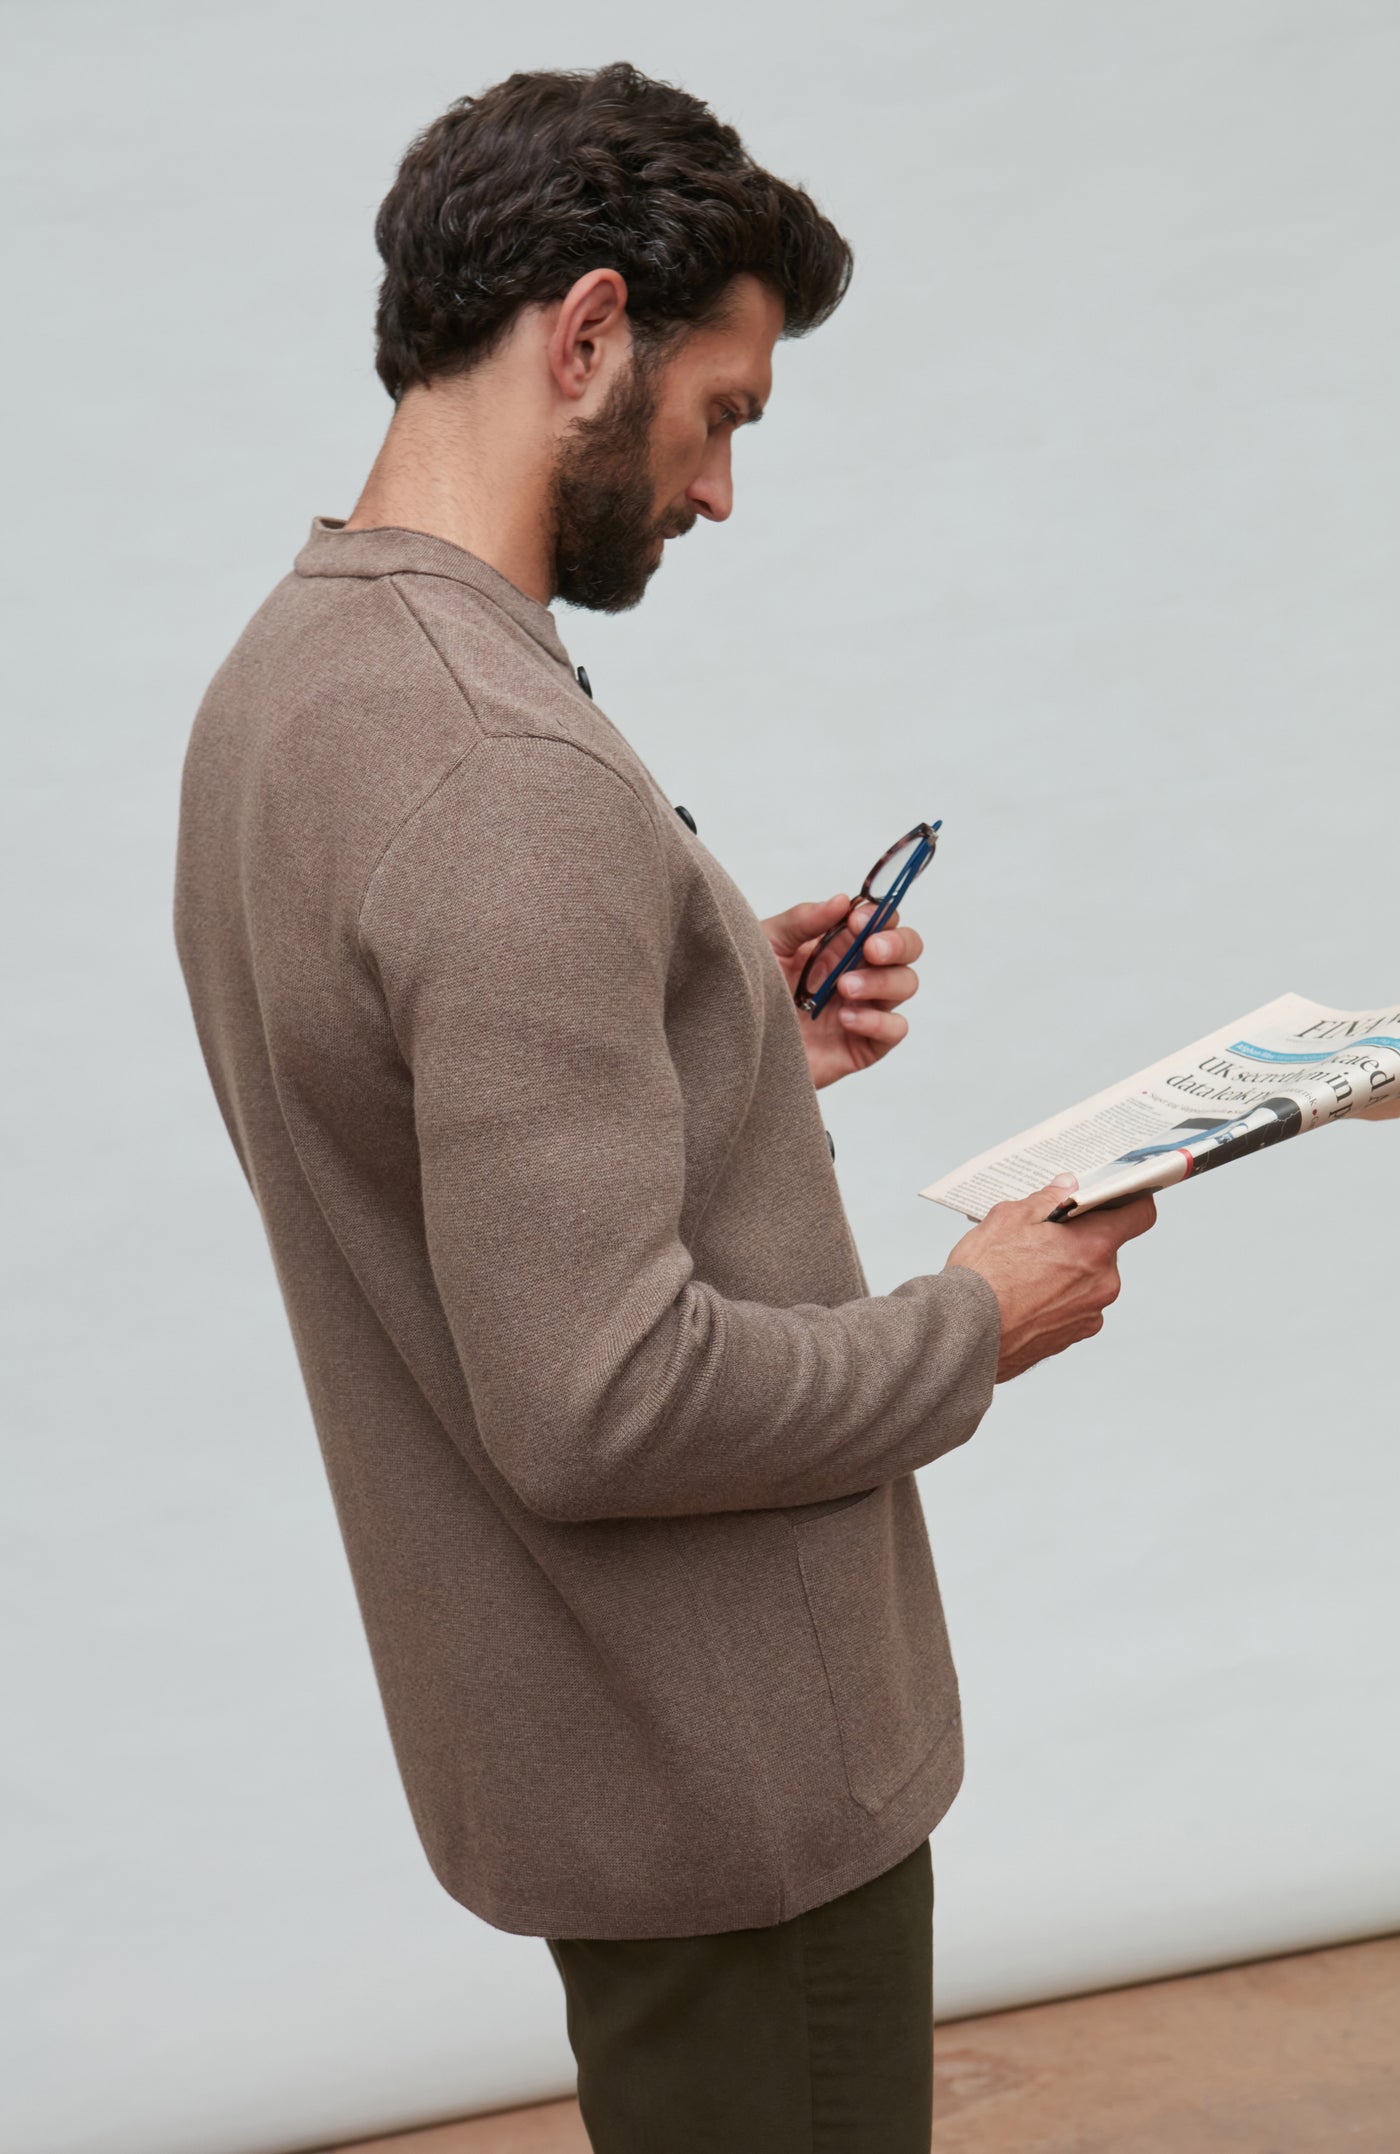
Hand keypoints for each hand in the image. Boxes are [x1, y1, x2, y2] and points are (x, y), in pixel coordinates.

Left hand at [763, 893, 923, 1090]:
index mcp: (836, 946)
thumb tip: (842, 900)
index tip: (857, 920)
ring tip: (844, 988)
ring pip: (904, 984)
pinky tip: (845, 1019)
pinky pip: (894, 1030)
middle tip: (871, 949)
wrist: (735, 1046)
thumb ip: (802, 921)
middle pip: (906, 949)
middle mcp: (855, 973)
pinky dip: (877, 1021)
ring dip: (881, 981)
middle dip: (898, 943)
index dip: (879, 916)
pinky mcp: (861, 1045)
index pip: (879, 921)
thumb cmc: (747, 993)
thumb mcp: (766, 946)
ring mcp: (862, 1008)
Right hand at [946, 1174, 1156, 1381]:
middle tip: (1043, 1238)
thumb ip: (1048, 1198)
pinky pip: (1076, 1307)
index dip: (1130, 1200)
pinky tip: (1025, 1298)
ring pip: (1089, 1279)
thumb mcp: (1009, 1218)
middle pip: (1106, 1248)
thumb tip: (1067, 1186)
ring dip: (1068, 1272)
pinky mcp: (1074, 1336)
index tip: (1114, 1197)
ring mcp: (1091, 1313)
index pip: (1140, 1215)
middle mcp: (1103, 1282)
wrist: (964, 1334)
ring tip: (1025, 1272)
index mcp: (1094, 1246)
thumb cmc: (984, 1276)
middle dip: (1080, 1240)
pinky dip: (1058, 1300)